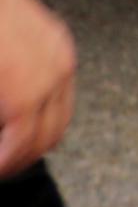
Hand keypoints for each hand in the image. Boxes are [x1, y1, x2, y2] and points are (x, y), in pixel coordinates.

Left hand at [0, 0, 75, 177]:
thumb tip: (1, 137)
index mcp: (25, 85)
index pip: (23, 145)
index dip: (7, 165)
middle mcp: (52, 71)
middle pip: (51, 136)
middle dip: (24, 157)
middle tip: (4, 164)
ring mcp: (61, 54)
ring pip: (62, 115)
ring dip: (37, 135)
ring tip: (11, 142)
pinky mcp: (60, 41)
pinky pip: (62, 89)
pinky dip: (44, 109)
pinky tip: (20, 111)